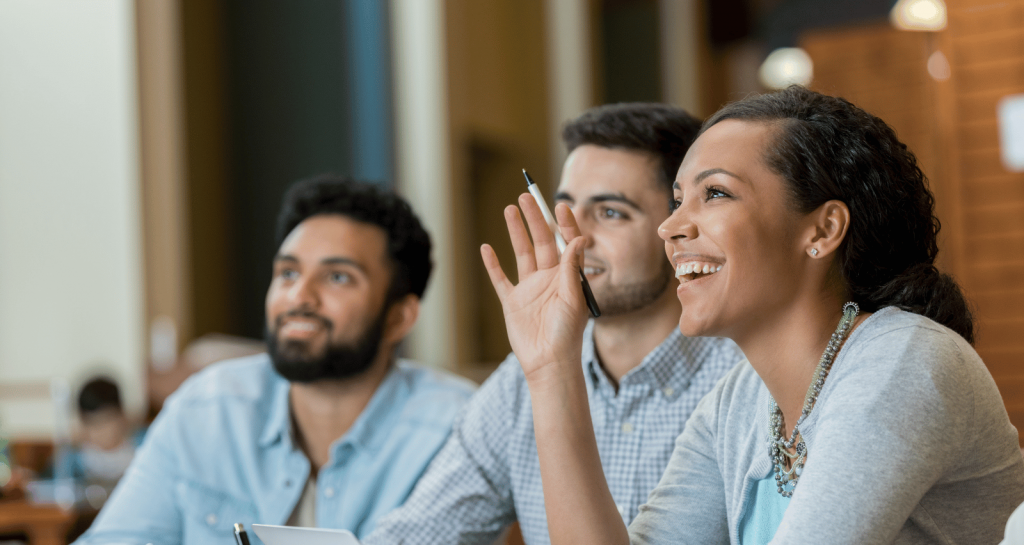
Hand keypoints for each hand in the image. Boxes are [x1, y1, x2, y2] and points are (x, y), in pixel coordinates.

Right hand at [480, 194, 589, 382]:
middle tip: (527, 196)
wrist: (548, 362)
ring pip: (522, 253)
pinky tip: (487, 248)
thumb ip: (573, 268)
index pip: (566, 243)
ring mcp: (529, 289)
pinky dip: (493, 264)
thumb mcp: (573, 298)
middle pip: (541, 241)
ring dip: (516, 231)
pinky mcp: (512, 302)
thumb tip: (579, 238)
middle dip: (535, 218)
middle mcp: (549, 279)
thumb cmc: (567, 334)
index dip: (563, 223)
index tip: (560, 205)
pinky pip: (500, 279)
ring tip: (510, 209)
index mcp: (567, 277)